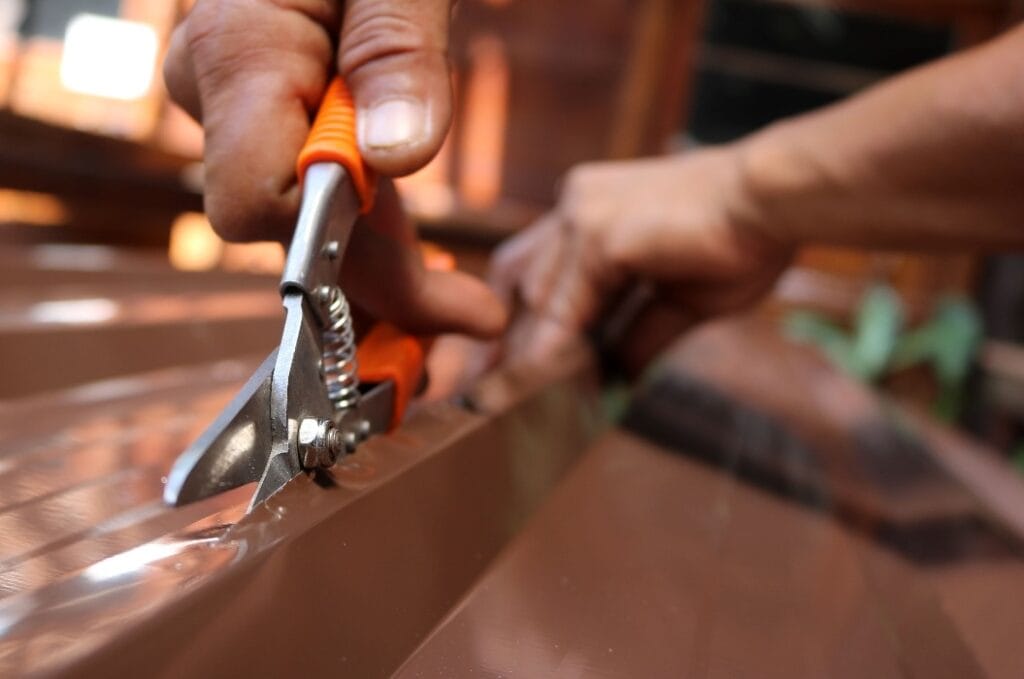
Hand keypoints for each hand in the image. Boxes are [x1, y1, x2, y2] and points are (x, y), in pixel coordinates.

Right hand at [164, 1, 503, 336]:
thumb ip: (396, 52)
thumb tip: (396, 159)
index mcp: (239, 53)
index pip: (254, 202)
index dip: (332, 247)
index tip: (428, 282)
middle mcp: (222, 94)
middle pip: (289, 229)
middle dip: (378, 281)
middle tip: (470, 316)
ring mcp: (244, 110)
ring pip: (308, 221)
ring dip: (385, 264)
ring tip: (466, 306)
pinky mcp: (275, 117)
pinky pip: (317, 192)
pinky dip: (372, 231)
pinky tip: (429, 264)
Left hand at [489, 148, 792, 371]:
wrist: (776, 200)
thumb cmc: (740, 240)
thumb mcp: (677, 299)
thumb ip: (637, 333)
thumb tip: (615, 378)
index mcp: (589, 209)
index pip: (534, 269)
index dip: (515, 320)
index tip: (498, 366)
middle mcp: (574, 204)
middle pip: (517, 280)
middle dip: (498, 338)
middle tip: (477, 391)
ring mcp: (581, 214)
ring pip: (534, 297)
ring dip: (518, 353)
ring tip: (496, 402)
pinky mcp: (598, 234)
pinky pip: (563, 308)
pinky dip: (548, 351)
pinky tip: (534, 388)